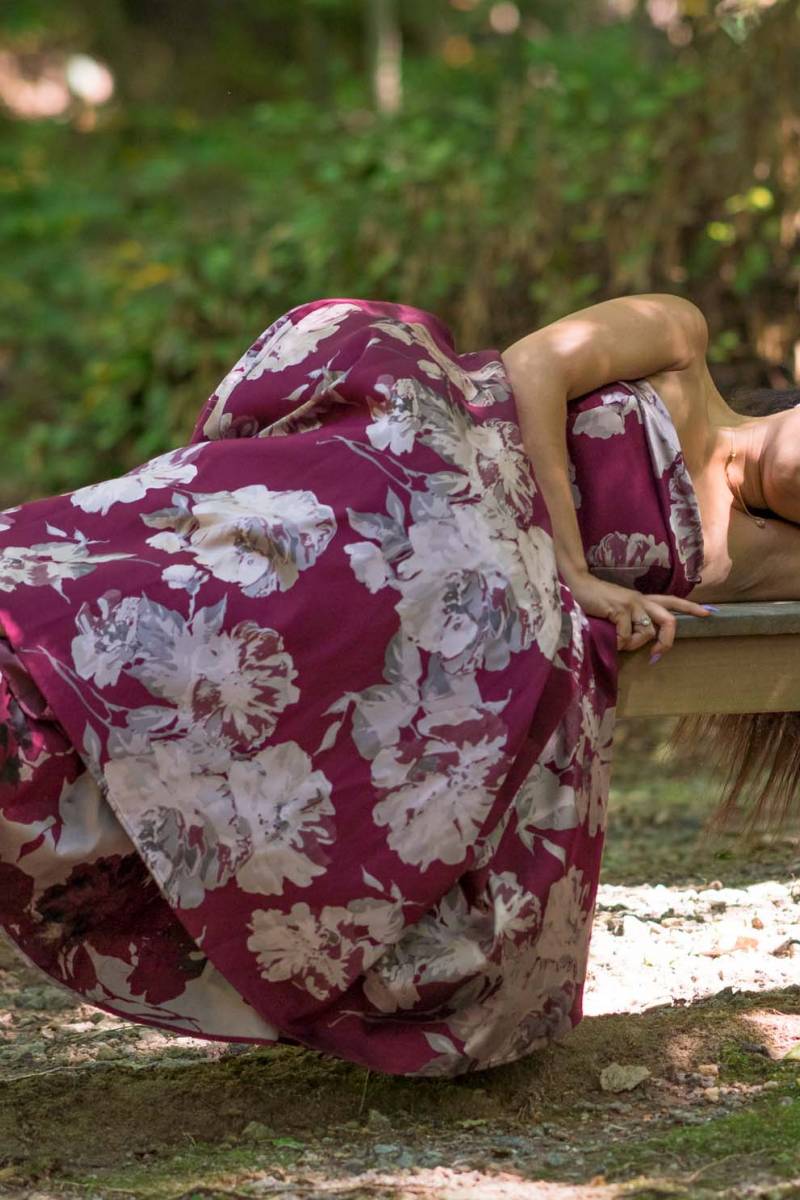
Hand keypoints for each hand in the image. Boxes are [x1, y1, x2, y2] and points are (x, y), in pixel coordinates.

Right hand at [564, 571, 712, 655]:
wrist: (577, 587)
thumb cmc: (595, 602)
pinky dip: (620, 643)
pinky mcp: (620, 609)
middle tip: (657, 655)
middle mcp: (641, 600)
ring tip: (621, 643)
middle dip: (667, 642)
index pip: (672, 600)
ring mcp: (632, 604)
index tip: (709, 614)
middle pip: (669, 620)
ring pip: (647, 633)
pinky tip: (610, 639)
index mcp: (643, 600)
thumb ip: (630, 624)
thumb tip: (639, 642)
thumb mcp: (618, 613)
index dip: (690, 608)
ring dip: (634, 644)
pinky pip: (627, 636)